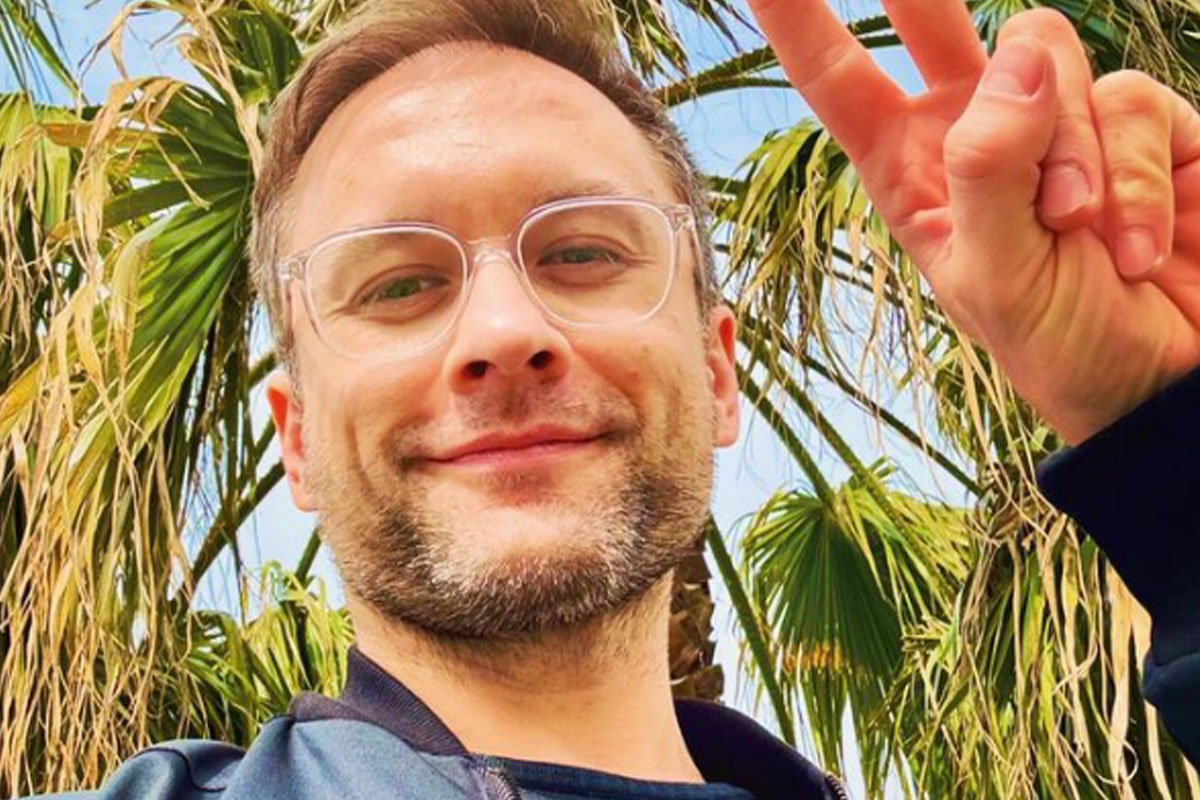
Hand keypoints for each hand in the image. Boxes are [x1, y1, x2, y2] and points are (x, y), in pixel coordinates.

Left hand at [748, 0, 1199, 443]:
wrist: (1165, 383)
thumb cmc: (1064, 346)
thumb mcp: (998, 278)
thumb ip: (991, 169)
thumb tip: (1016, 63)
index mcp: (912, 173)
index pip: (841, 83)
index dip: (801, 22)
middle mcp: (978, 135)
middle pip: (936, 23)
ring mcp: (1058, 124)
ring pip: (1048, 58)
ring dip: (1068, 152)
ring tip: (1077, 232)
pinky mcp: (1139, 126)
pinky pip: (1131, 99)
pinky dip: (1138, 177)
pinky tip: (1137, 245)